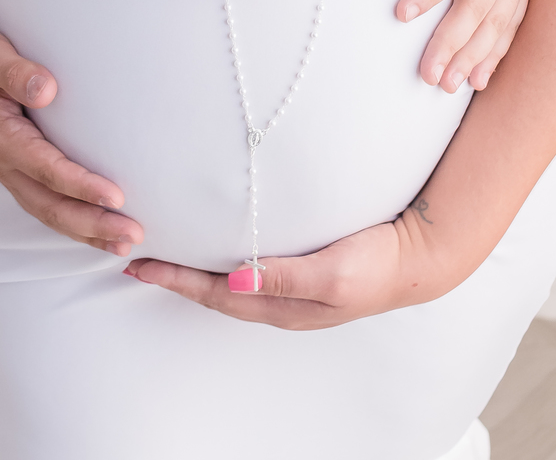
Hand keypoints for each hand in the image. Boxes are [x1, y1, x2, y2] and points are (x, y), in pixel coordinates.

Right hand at [0, 23, 143, 255]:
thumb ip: (16, 72)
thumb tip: (48, 90)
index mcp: (1, 138)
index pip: (47, 170)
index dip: (82, 186)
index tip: (116, 197)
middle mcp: (5, 163)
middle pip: (51, 206)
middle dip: (93, 224)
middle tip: (134, 235)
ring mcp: (9, 171)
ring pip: (49, 213)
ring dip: (87, 232)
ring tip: (125, 243)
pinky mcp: (15, 170)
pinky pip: (45, 204)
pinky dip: (73, 223)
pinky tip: (99, 231)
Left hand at [124, 210, 448, 329]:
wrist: (417, 256)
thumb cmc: (376, 263)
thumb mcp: (332, 271)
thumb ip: (285, 276)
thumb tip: (235, 281)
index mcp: (282, 305)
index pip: (215, 294)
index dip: (175, 280)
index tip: (139, 266)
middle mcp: (280, 300)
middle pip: (214, 293)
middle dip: (175, 278)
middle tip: (138, 261)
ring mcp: (290, 288)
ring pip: (229, 284)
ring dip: (195, 272)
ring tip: (165, 257)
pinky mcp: (301, 270)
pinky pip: (249, 271)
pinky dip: (222, 263)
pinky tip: (217, 250)